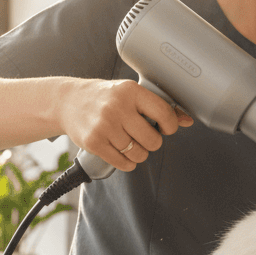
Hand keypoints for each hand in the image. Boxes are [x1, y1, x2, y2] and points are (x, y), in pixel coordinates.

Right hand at [58, 78, 192, 171]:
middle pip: (153, 140)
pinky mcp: (93, 142)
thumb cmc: (105, 98)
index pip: (164, 113)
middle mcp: (117, 107)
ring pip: (139, 154)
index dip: (170, 126)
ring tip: (131, 143)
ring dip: (139, 154)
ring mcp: (104, 126)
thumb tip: (187, 120)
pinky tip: (123, 153)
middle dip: (152, 142)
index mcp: (130, 91)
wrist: (67, 101)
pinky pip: (123, 163)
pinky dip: (127, 163)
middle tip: (143, 136)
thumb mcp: (131, 94)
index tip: (164, 128)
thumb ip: (159, 106)